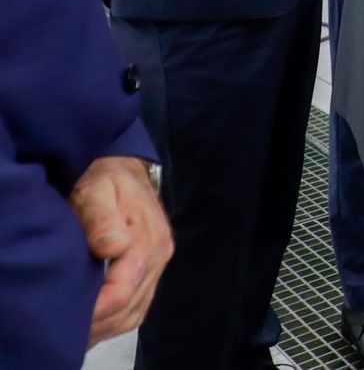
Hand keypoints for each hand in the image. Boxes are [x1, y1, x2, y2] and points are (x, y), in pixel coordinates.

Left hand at [71, 156, 171, 345]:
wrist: (123, 170)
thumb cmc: (104, 179)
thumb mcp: (97, 189)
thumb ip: (102, 217)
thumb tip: (114, 247)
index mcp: (148, 238)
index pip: (124, 289)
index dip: (97, 308)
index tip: (69, 315)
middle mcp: (160, 255)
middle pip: (131, 306)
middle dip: (99, 323)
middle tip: (66, 330)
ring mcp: (158, 264)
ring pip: (136, 311)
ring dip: (108, 326)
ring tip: (79, 331)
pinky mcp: (152, 269)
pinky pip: (139, 306)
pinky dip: (117, 320)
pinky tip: (96, 322)